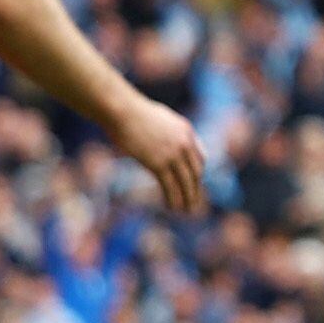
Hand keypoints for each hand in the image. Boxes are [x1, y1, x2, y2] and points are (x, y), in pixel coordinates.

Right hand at [114, 96, 207, 213]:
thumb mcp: (161, 118)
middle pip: (196, 172)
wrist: (123, 111)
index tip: (194, 184)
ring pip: (185, 182)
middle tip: (194, 203)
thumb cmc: (134, 112)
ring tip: (186, 211)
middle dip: (195, 189)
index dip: (197, 173)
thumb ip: (170, 131)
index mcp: (187, 131)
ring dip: (187, 198)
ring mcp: (173, 154)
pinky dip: (173, 198)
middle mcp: (184, 143)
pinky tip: (172, 206)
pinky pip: (170, 186)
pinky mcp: (159, 163)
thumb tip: (168, 140)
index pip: (200, 157)